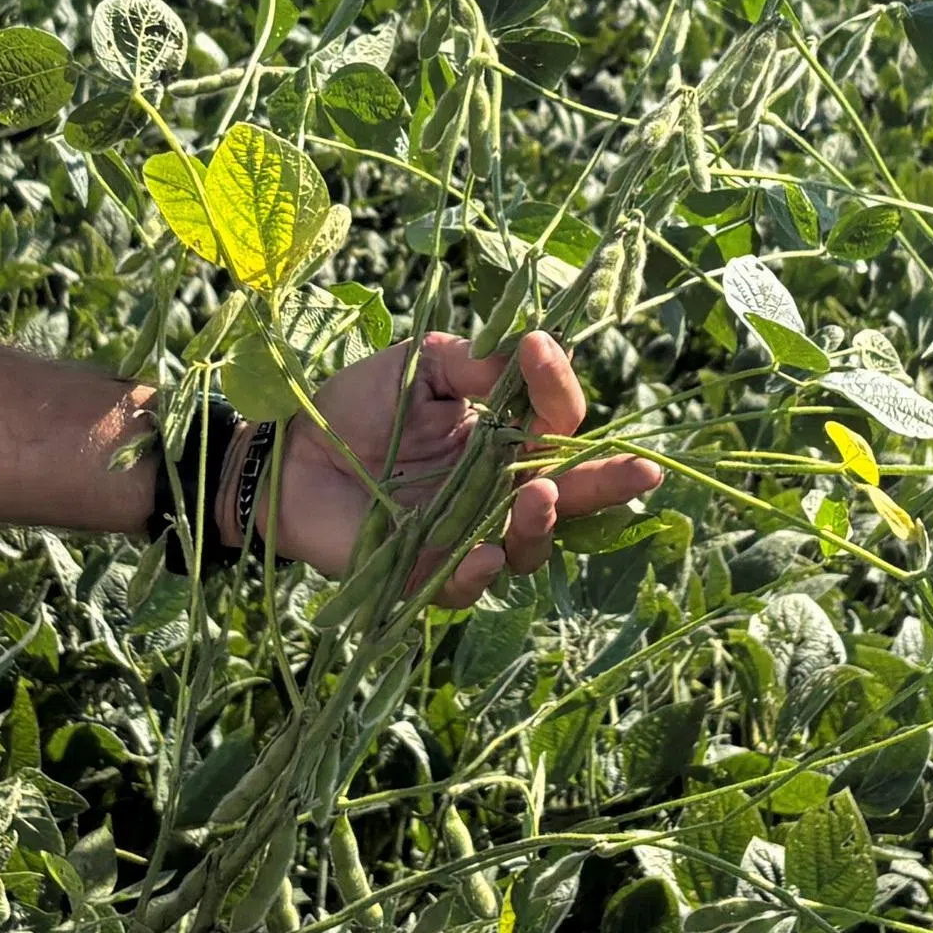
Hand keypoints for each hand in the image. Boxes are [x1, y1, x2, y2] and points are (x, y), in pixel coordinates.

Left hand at [268, 328, 665, 604]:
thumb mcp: (419, 365)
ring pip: (526, 543)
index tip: (540, 348)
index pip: (554, 421)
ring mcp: (464, 536)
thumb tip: (531, 349)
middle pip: (567, 494)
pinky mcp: (423, 575)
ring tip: (539, 493)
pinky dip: (479, 573)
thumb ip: (474, 363)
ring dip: (542, 521)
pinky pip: (463, 584)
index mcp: (502, 437)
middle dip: (609, 483)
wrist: (287, 451)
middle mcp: (495, 491)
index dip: (557, 388)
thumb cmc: (355, 404)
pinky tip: (487, 552)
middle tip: (645, 471)